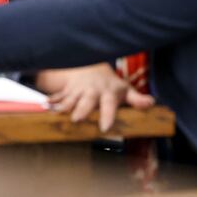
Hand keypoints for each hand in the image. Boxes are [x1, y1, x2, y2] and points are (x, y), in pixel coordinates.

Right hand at [39, 63, 153, 131]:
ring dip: (63, 105)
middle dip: (81, 109)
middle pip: (87, 101)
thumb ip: (137, 98)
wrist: (93, 68)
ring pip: (70, 98)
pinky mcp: (69, 90)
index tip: (105, 128)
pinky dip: (51, 100)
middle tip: (76, 120)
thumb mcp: (125, 89)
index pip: (109, 104)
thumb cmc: (112, 85)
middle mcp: (93, 91)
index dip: (107, 115)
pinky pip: (59, 95)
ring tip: (55, 112)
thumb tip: (152, 102)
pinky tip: (44, 105)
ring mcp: (79, 90)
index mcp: (108, 93)